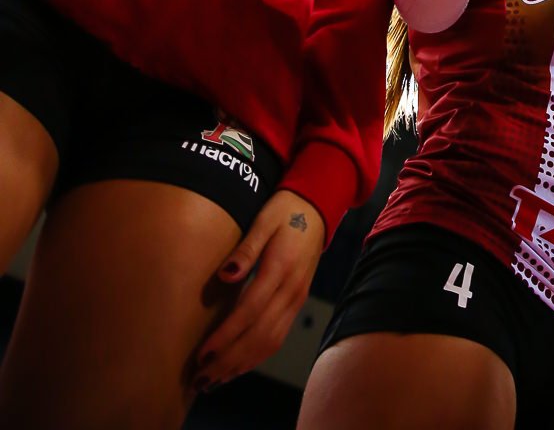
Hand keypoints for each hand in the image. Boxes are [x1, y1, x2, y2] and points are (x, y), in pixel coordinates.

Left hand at [195, 188, 324, 388]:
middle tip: (200, 378)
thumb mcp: (263, 220)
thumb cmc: (285, 211)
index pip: (250, 311)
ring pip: (269, 343)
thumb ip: (245, 249)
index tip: (202, 353)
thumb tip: (224, 275)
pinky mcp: (297, 304)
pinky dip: (256, 358)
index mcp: (281, 269)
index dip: (226, 336)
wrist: (317, 208)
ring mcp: (297, 300)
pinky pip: (277, 339)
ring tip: (213, 381)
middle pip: (259, 335)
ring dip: (241, 365)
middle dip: (228, 360)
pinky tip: (237, 367)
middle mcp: (292, 291)